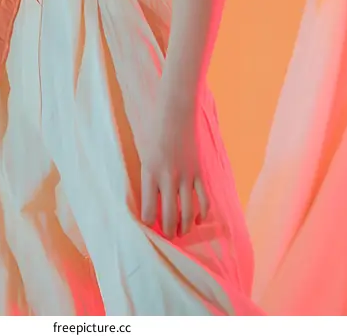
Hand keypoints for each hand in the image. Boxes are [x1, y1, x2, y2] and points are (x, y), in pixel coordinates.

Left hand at [140, 98, 209, 238]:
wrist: (176, 109)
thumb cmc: (153, 126)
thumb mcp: (142, 149)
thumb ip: (145, 172)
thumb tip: (146, 194)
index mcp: (150, 172)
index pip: (148, 210)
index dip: (148, 224)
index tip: (147, 229)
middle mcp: (168, 177)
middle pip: (169, 216)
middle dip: (167, 231)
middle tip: (166, 237)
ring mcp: (186, 175)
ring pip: (188, 212)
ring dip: (185, 226)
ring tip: (181, 232)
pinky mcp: (199, 171)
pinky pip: (204, 199)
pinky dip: (203, 212)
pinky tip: (199, 219)